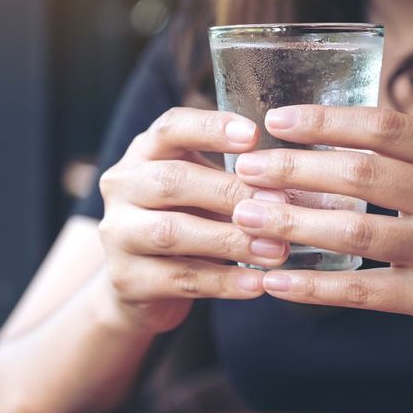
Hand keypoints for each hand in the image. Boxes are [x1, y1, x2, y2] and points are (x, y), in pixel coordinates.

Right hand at [98, 108, 287, 333]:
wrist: (141, 285)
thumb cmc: (187, 221)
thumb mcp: (204, 190)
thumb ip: (234, 176)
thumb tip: (295, 175)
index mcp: (144, 152)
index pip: (171, 127)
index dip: (210, 128)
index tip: (253, 136)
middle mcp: (122, 186)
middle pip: (171, 180)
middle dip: (230, 192)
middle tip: (280, 204)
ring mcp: (117, 233)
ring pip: (172, 232)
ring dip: (230, 240)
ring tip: (276, 250)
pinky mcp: (125, 278)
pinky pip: (178, 278)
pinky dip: (223, 282)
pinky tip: (257, 284)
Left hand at [231, 104, 412, 349]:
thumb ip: (410, 151)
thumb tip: (327, 130)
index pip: (384, 126)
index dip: (325, 121)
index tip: (275, 121)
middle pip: (362, 173)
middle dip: (295, 169)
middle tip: (247, 170)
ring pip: (356, 231)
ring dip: (293, 222)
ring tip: (246, 216)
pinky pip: (363, 291)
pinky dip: (313, 287)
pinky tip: (274, 280)